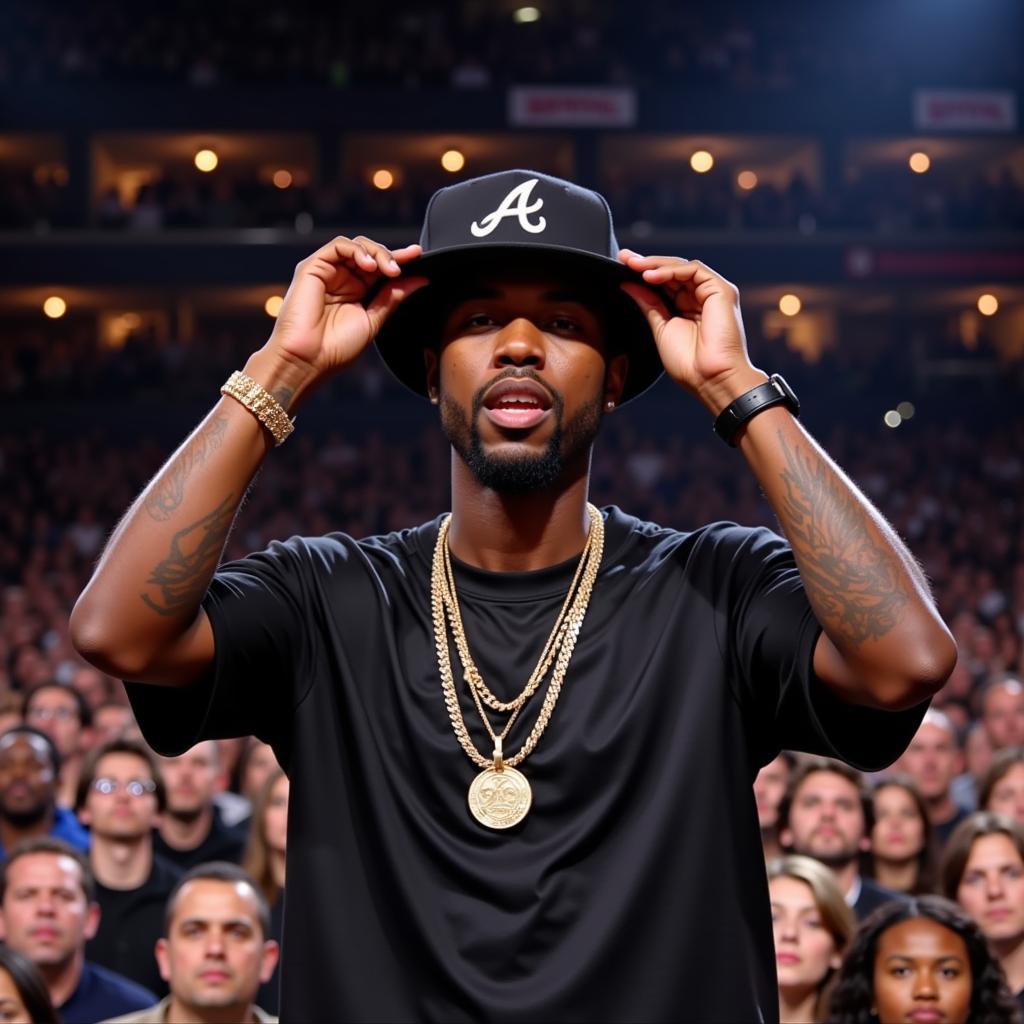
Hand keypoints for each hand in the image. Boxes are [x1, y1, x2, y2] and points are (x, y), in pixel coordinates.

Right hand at [267, 236, 426, 377]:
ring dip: (377, 253)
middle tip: (400, 270)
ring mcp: (327, 272)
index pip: (380, 269)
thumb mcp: (373, 320)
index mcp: (356, 293)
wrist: (308, 361)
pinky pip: (338, 246)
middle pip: (370, 253)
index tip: (418, 256)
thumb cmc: (336, 348)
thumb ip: (393, 297)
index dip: (399, 260)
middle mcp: (341, 280)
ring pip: (356, 246)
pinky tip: (369, 266)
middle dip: (390, 256)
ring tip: (388, 269)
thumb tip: (421, 279)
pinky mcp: (312, 268)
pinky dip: (357, 251)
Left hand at [618, 250, 765, 413]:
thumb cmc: (689, 363)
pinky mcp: (721, 291)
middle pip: (672, 272)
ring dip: (656, 265)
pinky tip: (651, 276)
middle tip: (624, 258)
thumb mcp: (660, 328)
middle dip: (647, 263)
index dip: (644, 273)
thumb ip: (648, 304)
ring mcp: (712, 293)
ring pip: (682, 267)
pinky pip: (694, 270)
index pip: (664, 283)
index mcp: (687, 308)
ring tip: (634, 267)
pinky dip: (671, 270)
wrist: (710, 378)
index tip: (621, 266)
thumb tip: (628, 284)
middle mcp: (700, 298)